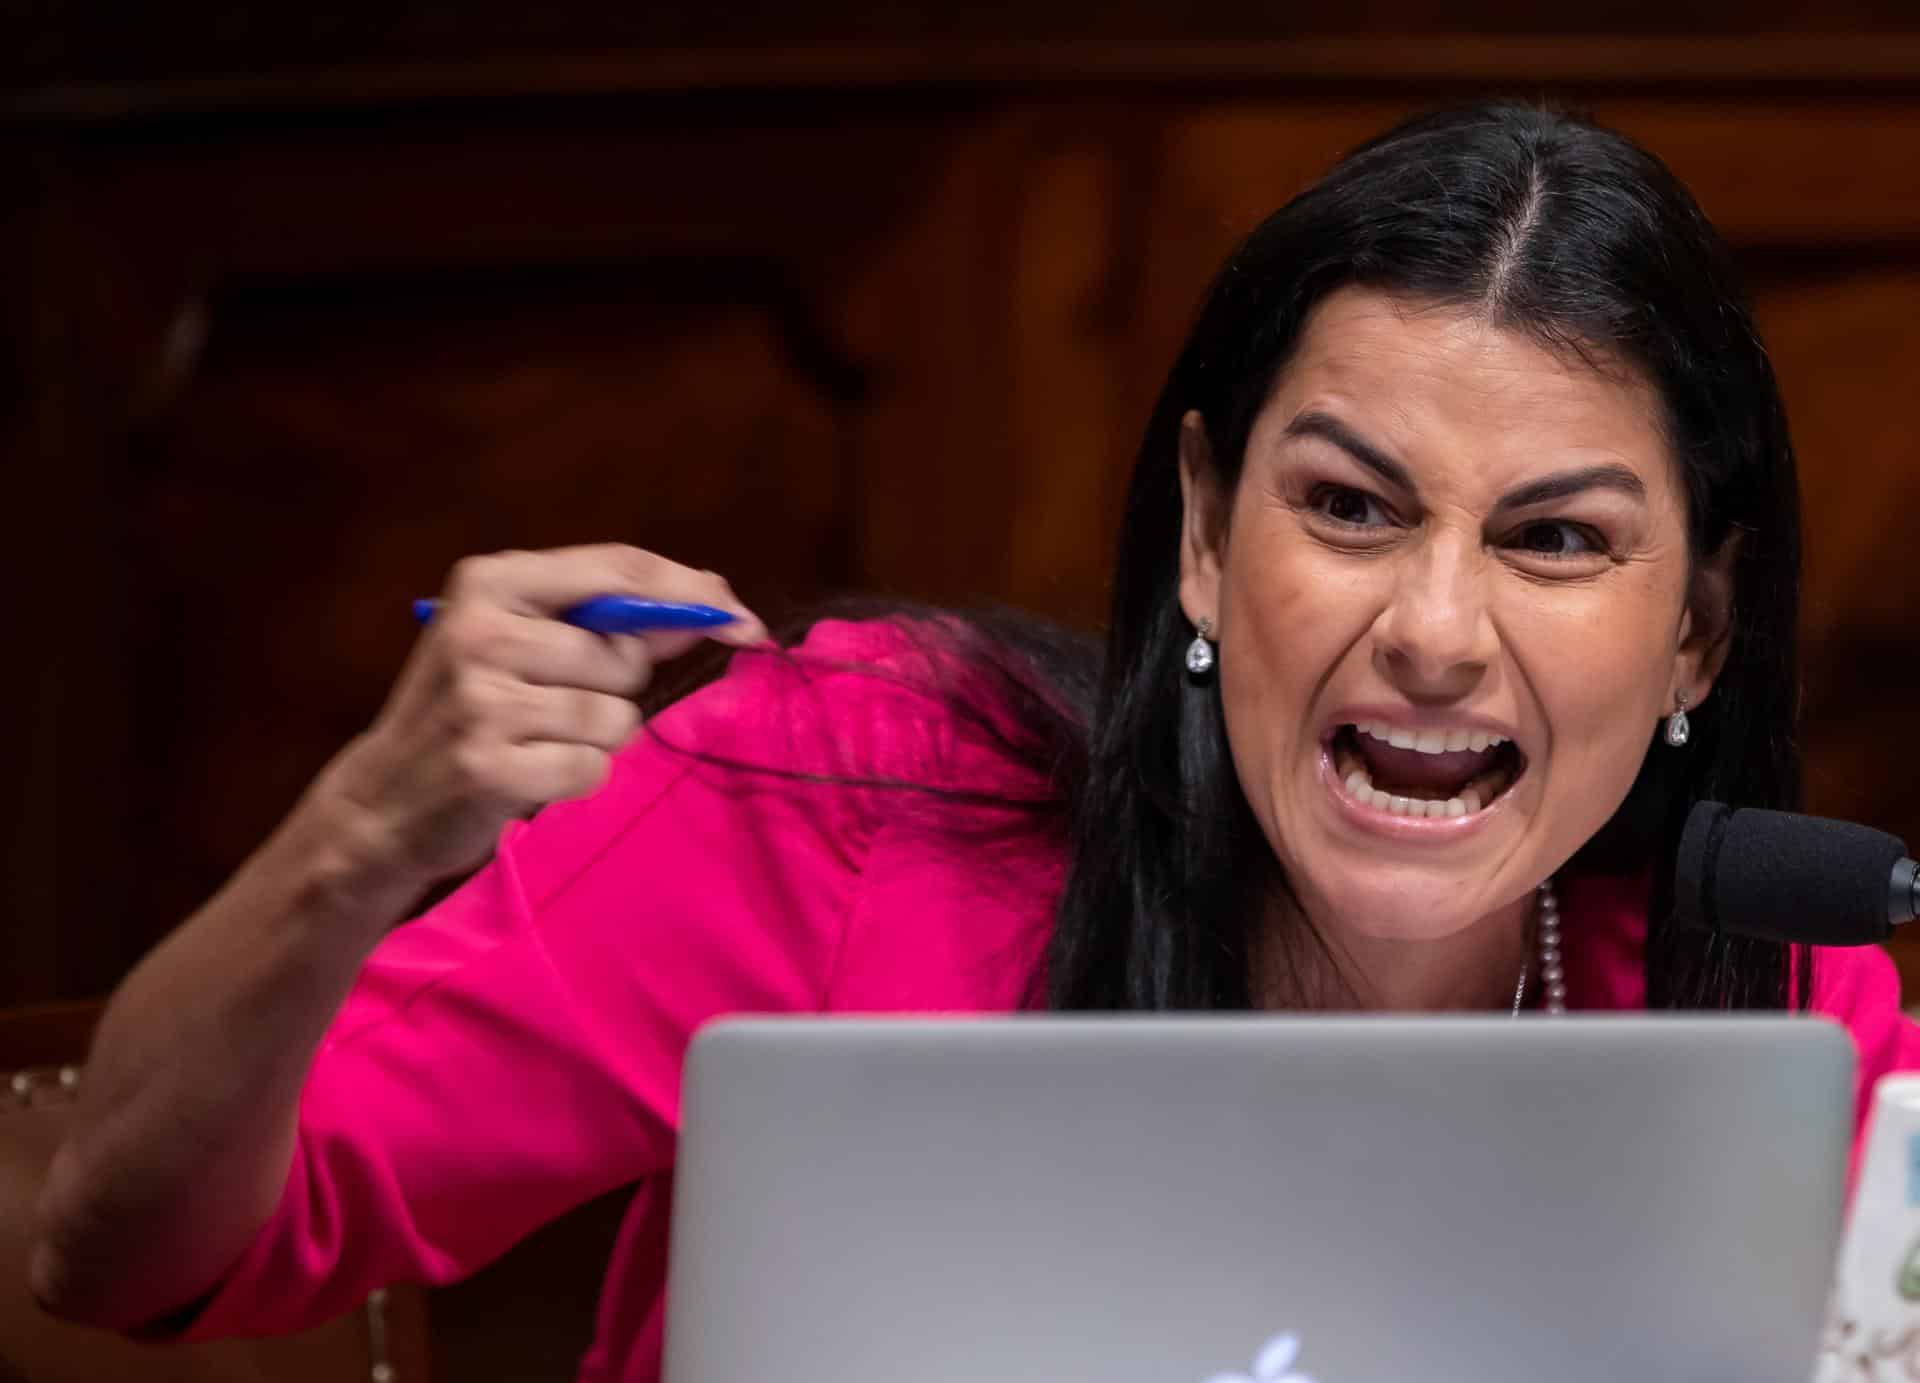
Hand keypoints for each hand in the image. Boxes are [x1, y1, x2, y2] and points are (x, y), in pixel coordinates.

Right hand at [324, 544, 766, 888]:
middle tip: (552, 706)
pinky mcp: (490, 766)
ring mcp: (482, 701)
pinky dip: (575, 778)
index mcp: (490, 581)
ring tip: (533, 741)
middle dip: (613, 689)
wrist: (381, 800)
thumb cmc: (471, 710)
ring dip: (593, 739)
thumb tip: (715, 605)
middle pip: (625, 656)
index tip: (743, 620)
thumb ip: (610, 620)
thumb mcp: (522, 641)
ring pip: (615, 717)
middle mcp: (481, 630)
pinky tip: (527, 774)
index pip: (619, 570)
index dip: (692, 592)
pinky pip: (593, 768)